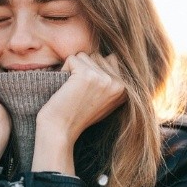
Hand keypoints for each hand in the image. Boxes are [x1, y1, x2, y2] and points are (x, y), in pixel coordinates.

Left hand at [32, 52, 125, 172]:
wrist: (60, 131)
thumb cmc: (75, 116)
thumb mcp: (102, 100)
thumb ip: (110, 81)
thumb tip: (112, 56)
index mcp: (126, 90)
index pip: (111, 60)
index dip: (93, 71)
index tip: (86, 92)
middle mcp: (119, 84)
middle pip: (98, 56)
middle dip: (83, 68)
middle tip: (77, 92)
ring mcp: (105, 79)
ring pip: (85, 56)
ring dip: (73, 69)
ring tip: (71, 90)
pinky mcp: (87, 75)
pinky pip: (72, 58)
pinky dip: (63, 69)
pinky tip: (64, 88)